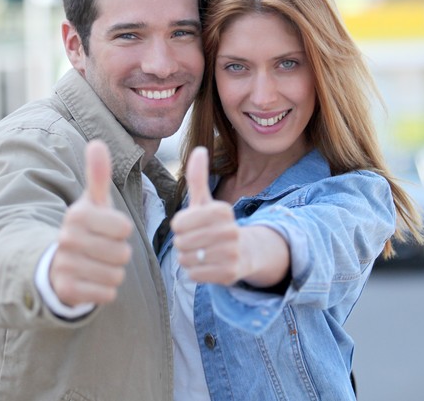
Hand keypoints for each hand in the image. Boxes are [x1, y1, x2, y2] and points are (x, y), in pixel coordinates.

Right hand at [50, 140, 132, 305]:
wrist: (58, 265)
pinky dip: (105, 290)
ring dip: (112, 273)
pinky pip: (107, 293)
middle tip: (101, 251)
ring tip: (96, 265)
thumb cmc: (86, 230)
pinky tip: (91, 281)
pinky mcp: (67, 290)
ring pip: (116, 274)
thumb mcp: (93, 203)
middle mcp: (67, 239)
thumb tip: (96, 143)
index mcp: (77, 214)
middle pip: (122, 253)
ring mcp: (65, 265)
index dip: (121, 232)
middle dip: (118, 254)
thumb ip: (98, 175)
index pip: (124, 227)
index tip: (106, 230)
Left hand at [171, 147, 249, 284]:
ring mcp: (231, 253)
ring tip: (202, 252)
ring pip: (186, 259)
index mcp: (222, 210)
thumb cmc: (216, 224)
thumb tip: (199, 149)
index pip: (179, 222)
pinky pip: (194, 274)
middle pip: (181, 242)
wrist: (244, 252)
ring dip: (188, 258)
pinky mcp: (230, 274)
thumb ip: (198, 177)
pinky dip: (195, 271)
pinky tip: (207, 265)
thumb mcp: (206, 201)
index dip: (180, 226)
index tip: (192, 225)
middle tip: (197, 241)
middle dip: (183, 243)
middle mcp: (230, 231)